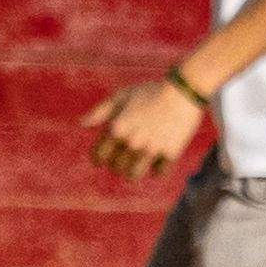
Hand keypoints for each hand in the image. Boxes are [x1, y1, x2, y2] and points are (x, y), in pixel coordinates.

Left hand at [87, 67, 209, 178]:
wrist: (184, 90)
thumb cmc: (150, 92)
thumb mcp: (122, 96)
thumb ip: (100, 111)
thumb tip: (81, 124)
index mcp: (117, 128)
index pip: (98, 157)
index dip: (99, 158)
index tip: (104, 158)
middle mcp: (131, 141)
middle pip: (116, 168)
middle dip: (118, 164)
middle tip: (125, 157)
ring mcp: (151, 149)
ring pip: (133, 175)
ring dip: (134, 171)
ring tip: (138, 163)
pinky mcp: (170, 153)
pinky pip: (158, 173)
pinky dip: (158, 169)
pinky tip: (159, 159)